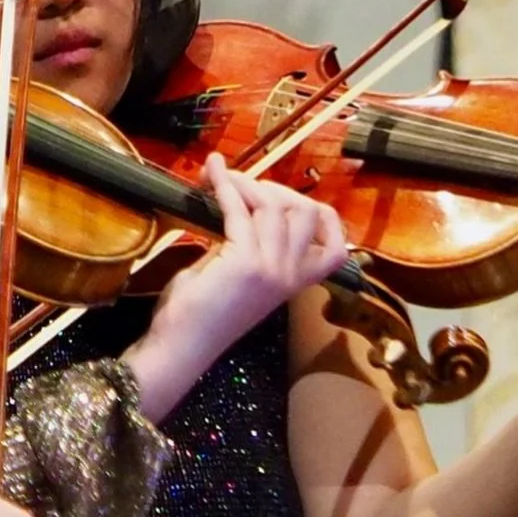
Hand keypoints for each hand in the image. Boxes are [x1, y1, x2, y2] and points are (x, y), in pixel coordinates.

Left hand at [124, 155, 347, 420]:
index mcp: (294, 283)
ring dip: (245, 182)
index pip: (336, 248)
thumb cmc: (200, 316)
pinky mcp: (244, 261)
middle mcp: (290, 274)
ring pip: (273, 204)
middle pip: (306, 212)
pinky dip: (224, 184)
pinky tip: (211, 170)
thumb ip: (248, 246)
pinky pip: (239, 208)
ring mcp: (270, 267)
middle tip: (240, 184)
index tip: (290, 198)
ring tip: (218, 176)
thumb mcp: (235, 276)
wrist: (181, 346)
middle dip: (274, 189)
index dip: (324, 217)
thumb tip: (240, 208)